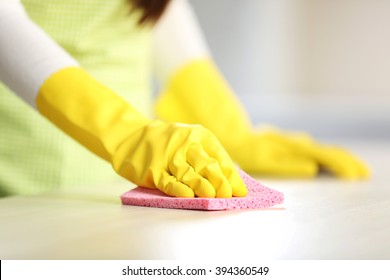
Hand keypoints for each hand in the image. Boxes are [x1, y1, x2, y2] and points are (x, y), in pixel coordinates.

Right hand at [113, 121, 247, 197]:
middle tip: (228, 195)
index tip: (240, 191)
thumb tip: (229, 181)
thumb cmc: (167, 143)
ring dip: (203, 185)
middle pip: (207, 164)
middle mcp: (185, 143)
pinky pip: (168, 181)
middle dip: (220, 181)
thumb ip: (207, 157)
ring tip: (215, 196)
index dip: (231, 176)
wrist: (130, 137)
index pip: (220, 157)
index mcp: (199, 135)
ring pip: (189, 173)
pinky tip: (189, 196)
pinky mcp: (153, 170)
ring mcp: (168, 156)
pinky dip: (179, 189)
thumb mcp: (189, 140)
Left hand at [231, 126, 369, 178]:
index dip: (340, 165)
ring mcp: (296, 143)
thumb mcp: (263, 160)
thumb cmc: (249, 152)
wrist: (239, 137)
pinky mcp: (293, 146)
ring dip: (341, 160)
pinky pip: (316, 152)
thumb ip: (287, 165)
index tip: (354, 176)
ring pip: (323, 151)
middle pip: (328, 152)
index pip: (323, 156)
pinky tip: (335, 162)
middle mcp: (298, 143)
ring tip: (357, 170)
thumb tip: (313, 168)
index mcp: (293, 146)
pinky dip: (329, 158)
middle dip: (346, 162)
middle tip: (364, 173)